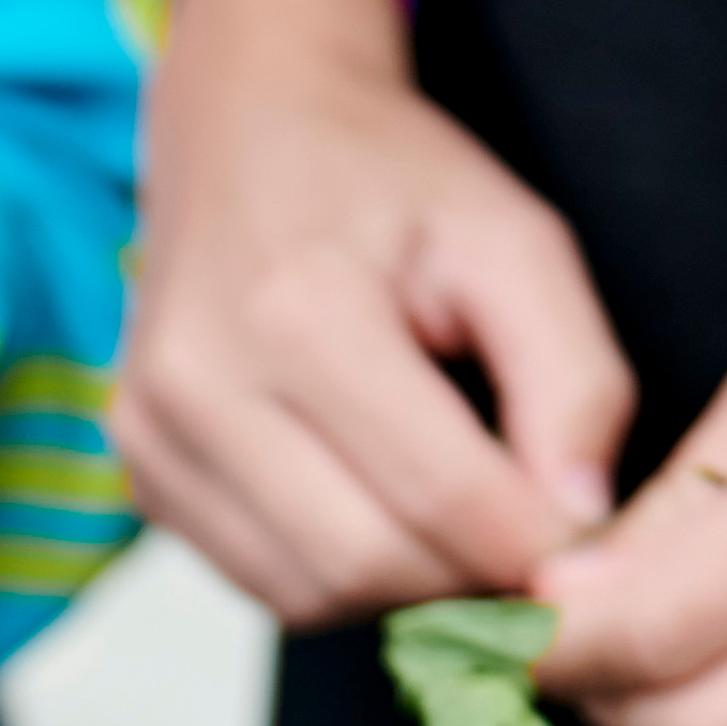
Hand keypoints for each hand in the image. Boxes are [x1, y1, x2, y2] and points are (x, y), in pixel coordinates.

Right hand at [113, 0, 635, 621]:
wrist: (245, 129)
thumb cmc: (388, 179)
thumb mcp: (514, 240)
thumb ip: (575, 377)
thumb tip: (580, 529)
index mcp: (298, 309)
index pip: (441, 496)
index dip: (534, 546)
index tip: (585, 544)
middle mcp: (200, 383)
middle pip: (367, 565)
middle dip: (466, 574)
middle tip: (522, 535)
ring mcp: (153, 438)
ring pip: (310, 596)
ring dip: (401, 585)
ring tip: (447, 512)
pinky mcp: (141, 476)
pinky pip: (262, 584)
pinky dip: (336, 574)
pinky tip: (371, 503)